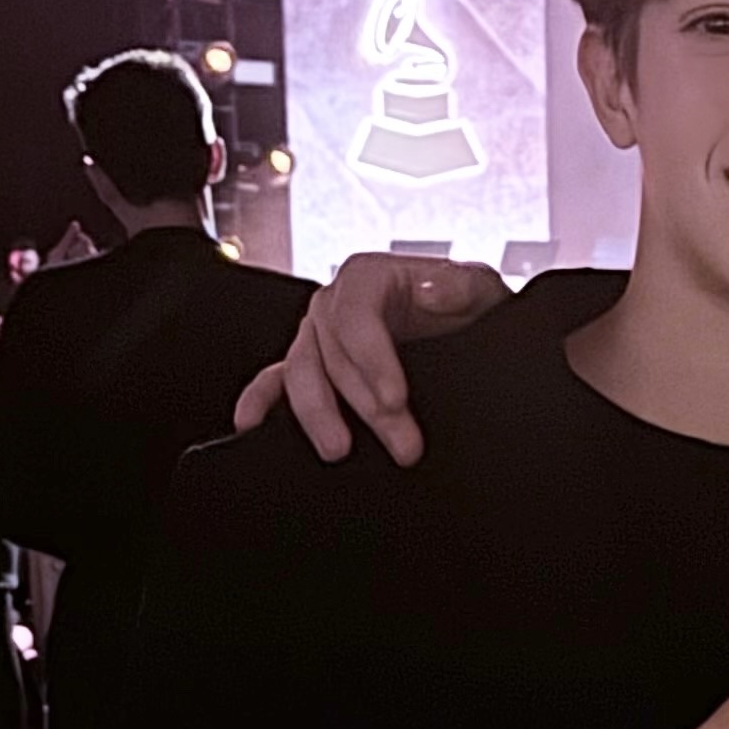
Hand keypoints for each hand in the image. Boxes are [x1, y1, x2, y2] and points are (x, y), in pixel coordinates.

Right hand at [234, 253, 508, 465]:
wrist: (459, 328)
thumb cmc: (465, 307)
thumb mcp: (478, 289)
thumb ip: (462, 286)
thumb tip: (432, 289)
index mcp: (368, 277)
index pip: (357, 317)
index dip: (373, 359)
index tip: (396, 398)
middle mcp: (334, 304)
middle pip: (334, 355)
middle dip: (367, 406)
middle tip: (403, 446)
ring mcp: (317, 336)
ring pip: (301, 373)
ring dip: (318, 414)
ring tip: (338, 451)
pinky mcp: (310, 366)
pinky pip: (275, 380)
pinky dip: (260, 401)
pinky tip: (251, 425)